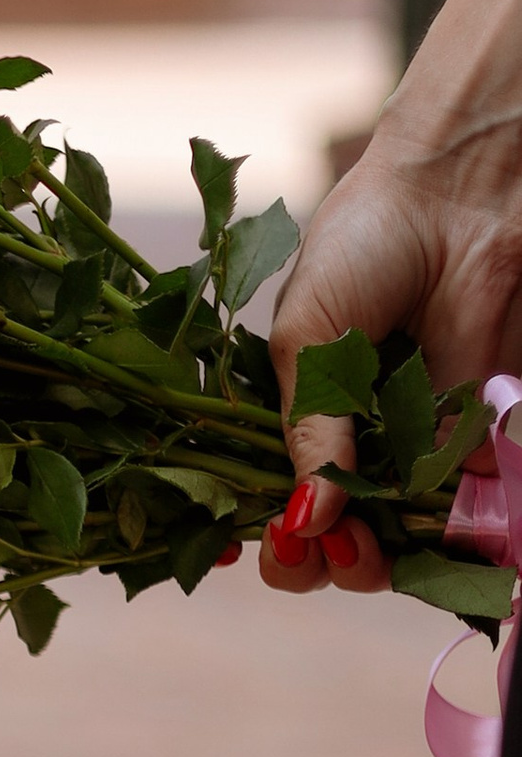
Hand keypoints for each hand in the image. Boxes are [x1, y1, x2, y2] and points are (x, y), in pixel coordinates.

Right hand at [263, 0, 521, 596]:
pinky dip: (453, 531)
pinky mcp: (479, 437)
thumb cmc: (362, 247)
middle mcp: (355, 446)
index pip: (278, 509)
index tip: (281, 544)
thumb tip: (306, 519)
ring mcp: (417, 447)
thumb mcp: (306, 339)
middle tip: (339, 551)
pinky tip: (438, 535)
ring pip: (399, 539)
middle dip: (330, 562)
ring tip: (374, 548)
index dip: (276, 544)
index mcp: (298, 423)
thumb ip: (308, 433)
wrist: (461, 194)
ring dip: (386, 560)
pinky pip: (464, 504)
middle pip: (336, 542)